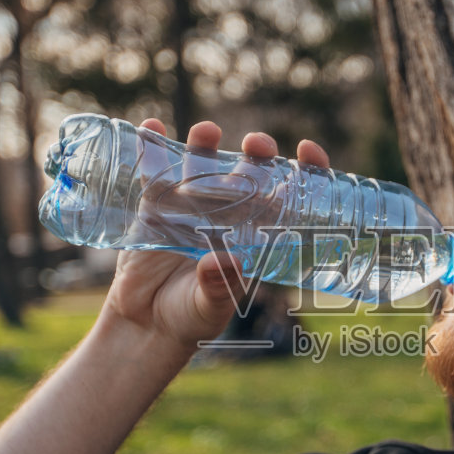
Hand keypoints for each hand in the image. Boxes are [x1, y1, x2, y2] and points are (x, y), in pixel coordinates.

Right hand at [99, 120, 330, 348]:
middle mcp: (226, 214)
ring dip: (205, 144)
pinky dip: (151, 148)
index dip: (304, 171)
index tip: (308, 150)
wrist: (145, 324)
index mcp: (253, 235)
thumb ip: (218, 287)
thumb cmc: (190, 318)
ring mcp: (189, 207)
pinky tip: (151, 129)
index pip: (287, 197)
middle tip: (257, 144)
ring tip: (207, 132)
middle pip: (247, 173)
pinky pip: (153, 173)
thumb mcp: (209, 308)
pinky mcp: (154, 207)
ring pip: (202, 165)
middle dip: (257, 153)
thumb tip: (229, 261)